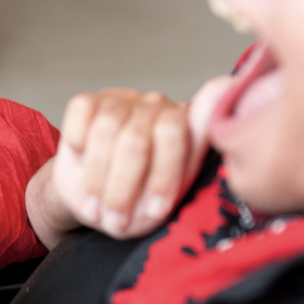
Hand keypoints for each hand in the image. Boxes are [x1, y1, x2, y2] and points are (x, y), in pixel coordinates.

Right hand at [49, 77, 230, 238]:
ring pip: (106, 130)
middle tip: (117, 219)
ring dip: (97, 177)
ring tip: (96, 206)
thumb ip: (199, 138)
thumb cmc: (142, 197)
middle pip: (136, 140)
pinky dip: (79, 142)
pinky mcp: (89, 100)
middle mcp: (154, 106)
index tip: (155, 211)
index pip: (174, 135)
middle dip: (123, 188)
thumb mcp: (174, 186)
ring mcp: (121, 101)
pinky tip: (82, 159)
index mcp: (182, 124)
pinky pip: (82, 112)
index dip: (162, 176)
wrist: (97, 202)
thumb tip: (224, 83)